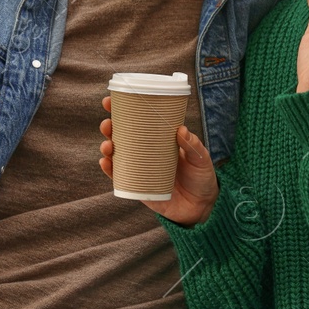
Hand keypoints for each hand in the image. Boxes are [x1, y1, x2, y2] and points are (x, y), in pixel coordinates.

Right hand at [98, 95, 218, 225]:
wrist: (202, 207)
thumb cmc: (201, 177)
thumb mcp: (201, 158)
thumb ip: (193, 145)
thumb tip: (181, 129)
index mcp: (159, 139)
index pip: (138, 121)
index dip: (122, 110)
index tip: (110, 101)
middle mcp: (146, 152)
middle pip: (122, 136)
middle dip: (109, 127)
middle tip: (107, 124)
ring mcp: (140, 169)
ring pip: (117, 155)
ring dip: (107, 148)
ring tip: (108, 145)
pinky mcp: (138, 187)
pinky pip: (120, 177)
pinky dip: (110, 170)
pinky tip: (105, 163)